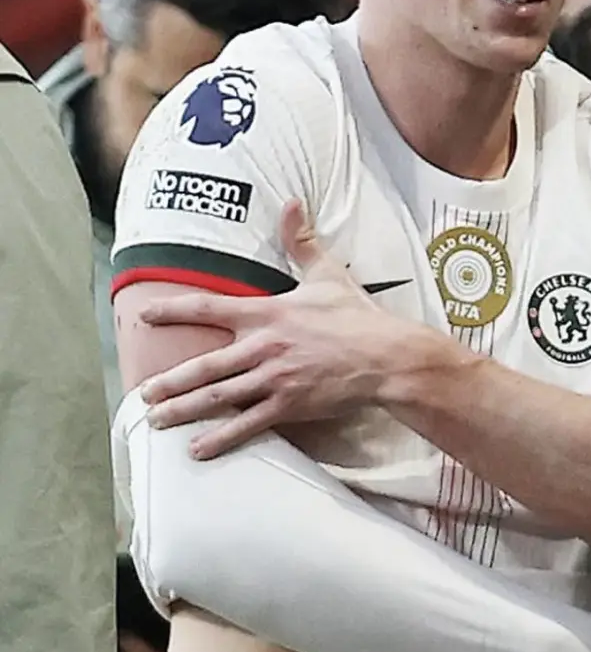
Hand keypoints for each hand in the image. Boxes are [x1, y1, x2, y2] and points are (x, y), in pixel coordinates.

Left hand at [139, 201, 402, 457]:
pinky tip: (197, 448)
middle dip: (169, 381)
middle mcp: (262, 346)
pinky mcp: (288, 405)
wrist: (385, 356)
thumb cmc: (356, 316)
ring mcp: (273, 379)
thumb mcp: (327, 274)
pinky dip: (220, 438)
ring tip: (157, 419)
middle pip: (204, 365)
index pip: (209, 308)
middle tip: (143, 392)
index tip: (146, 315)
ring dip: (183, 409)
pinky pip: (247, 424)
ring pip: (218, 397)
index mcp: (267, 312)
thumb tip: (292, 203)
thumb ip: (302, 242)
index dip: (173, 311)